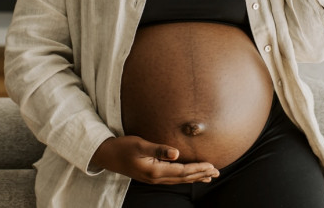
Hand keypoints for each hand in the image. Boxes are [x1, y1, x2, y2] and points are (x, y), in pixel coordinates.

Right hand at [90, 136, 218, 183]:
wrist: (107, 155)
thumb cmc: (123, 147)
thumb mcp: (140, 144)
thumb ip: (159, 149)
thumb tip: (176, 153)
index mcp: (155, 171)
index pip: (182, 171)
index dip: (197, 168)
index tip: (211, 166)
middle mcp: (156, 178)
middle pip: (183, 178)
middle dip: (200, 174)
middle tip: (216, 172)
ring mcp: (154, 178)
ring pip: (179, 179)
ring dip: (195, 177)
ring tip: (209, 176)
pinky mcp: (152, 175)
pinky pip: (173, 178)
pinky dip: (185, 177)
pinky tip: (190, 175)